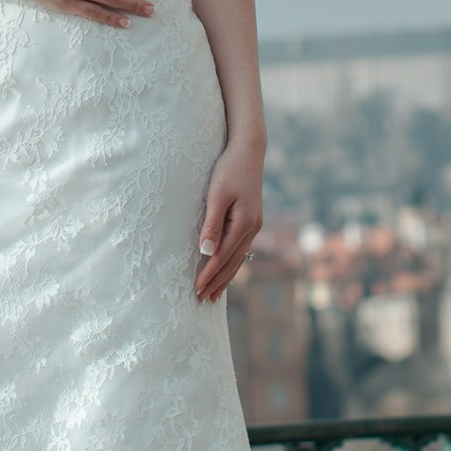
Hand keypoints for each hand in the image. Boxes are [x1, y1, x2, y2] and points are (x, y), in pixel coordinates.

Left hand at [194, 138, 264, 301]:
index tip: (195, 290)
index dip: (208, 275)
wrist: (249, 150)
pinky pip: (241, 248)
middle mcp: (252, 228)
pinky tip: (227, 269)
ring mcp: (254, 224)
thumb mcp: (216, 195)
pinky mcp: (252, 219)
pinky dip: (232, 262)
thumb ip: (211, 224)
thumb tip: (205, 252)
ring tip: (215, 293)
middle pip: (232, 263)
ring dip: (226, 276)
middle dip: (217, 282)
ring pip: (239, 258)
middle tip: (202, 300)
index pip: (221, 257)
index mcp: (243, 223)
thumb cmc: (229, 169)